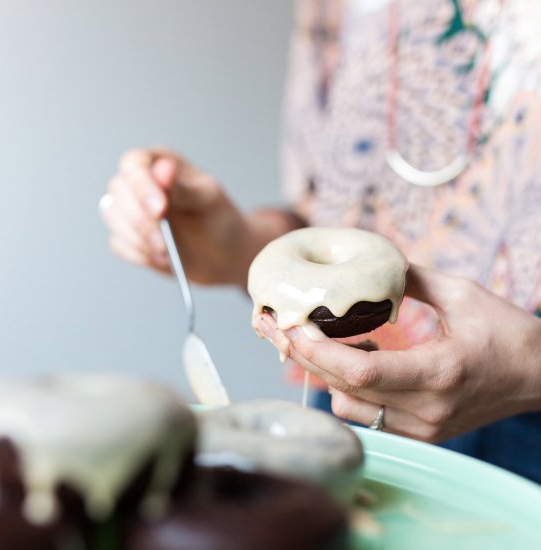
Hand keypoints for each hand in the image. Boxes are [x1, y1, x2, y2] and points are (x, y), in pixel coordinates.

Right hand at [101, 148, 251, 285]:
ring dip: (137, 238)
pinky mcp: (130, 236)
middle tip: (164, 242)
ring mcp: (132, 209)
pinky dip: (138, 254)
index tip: (160, 210)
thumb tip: (164, 169)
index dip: (142, 186)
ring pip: (113, 216)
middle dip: (140, 219)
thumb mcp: (208, 200)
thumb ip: (184, 187)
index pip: (135, 164)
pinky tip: (161, 259)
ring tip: (167, 253)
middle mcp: (141, 182)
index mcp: (161, 163)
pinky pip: (119, 244)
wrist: (225, 255)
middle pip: (118, 190)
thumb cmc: (220, 220)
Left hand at [255, 264, 540, 441]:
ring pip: (348, 406)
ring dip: (325, 372)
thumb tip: (369, 264)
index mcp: (439, 372)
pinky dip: (346, 387)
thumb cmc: (507, 332)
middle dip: (303, 356)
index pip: (362, 370)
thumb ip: (411, 279)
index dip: (319, 351)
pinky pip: (365, 414)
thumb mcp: (463, 294)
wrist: (539, 376)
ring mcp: (423, 428)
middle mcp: (426, 410)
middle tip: (273, 327)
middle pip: (345, 388)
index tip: (290, 327)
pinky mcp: (421, 434)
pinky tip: (350, 360)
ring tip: (318, 339)